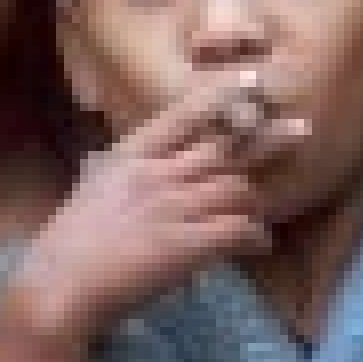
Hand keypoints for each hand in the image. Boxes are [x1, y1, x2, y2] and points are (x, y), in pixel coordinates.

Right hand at [0, 80, 308, 347]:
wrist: (61, 282)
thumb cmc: (72, 235)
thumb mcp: (97, 184)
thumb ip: (130, 168)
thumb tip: (159, 160)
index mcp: (132, 153)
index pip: (184, 114)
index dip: (222, 95)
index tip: (253, 80)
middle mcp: (157, 172)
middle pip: (224, 147)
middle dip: (268, 137)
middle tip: (301, 128)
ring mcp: (173, 207)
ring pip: (236, 189)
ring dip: (256, 202)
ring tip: (263, 213)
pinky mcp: (185, 245)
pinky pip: (237, 230)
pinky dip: (254, 236)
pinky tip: (259, 244)